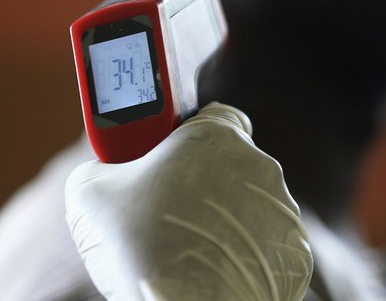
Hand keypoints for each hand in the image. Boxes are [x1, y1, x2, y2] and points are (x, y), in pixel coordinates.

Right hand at [65, 102, 312, 300]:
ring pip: (251, 205)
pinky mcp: (295, 253)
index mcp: (217, 136)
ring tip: (188, 248)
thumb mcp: (90, 192)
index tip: (169, 157)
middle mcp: (260, 166)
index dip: (190, 134)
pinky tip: (214, 270)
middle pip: (231, 164)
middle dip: (204, 183)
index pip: (215, 116)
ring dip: (226, 220)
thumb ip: (102, 163)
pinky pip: (268, 245)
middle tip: (168, 211)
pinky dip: (246, 255)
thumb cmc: (137, 245)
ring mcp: (283, 211)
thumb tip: (104, 171)